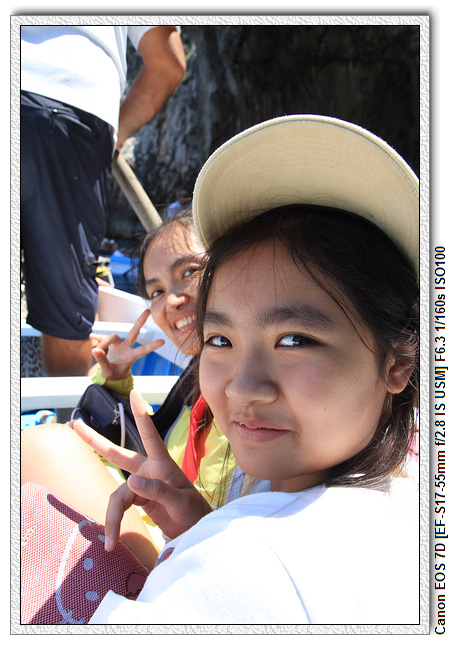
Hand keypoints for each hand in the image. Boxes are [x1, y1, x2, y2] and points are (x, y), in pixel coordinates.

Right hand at [73, 389, 211, 548]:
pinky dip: (114, 524)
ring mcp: (141, 484)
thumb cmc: (194, 513)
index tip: (134, 392)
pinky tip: (112, 543)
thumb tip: (129, 480)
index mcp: (162, 465)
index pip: (150, 435)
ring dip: (112, 518)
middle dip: (95, 441)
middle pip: (117, 454)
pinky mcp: (137, 499)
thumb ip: (158, 491)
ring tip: (110, 543)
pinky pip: (119, 508)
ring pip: (116, 495)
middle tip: (74, 424)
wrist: (196, 532)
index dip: (141, 415)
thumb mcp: (181, 503)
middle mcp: (148, 470)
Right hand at [90, 310, 164, 380]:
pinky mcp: (112, 344)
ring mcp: (120, 345)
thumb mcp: (108, 372)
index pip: (142, 350)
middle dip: (140, 321)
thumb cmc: (113, 375)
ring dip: (103, 342)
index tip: (163, 341)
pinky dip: (99, 338)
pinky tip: (92, 336)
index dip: (152, 346)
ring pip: (112, 336)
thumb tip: (95, 349)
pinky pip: (104, 338)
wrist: (111, 376)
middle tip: (148, 311)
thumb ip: (102, 361)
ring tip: (96, 351)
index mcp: (130, 357)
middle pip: (134, 332)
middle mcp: (127, 348)